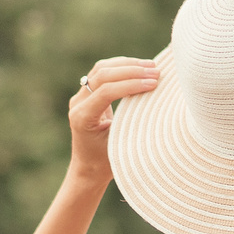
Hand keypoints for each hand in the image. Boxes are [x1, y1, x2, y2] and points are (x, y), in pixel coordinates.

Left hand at [67, 57, 161, 183]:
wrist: (89, 168)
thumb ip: (130, 121)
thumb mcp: (120, 145)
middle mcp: (77, 104)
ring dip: (127, 65)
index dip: (131, 85)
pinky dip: (122, 68)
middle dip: (131, 71)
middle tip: (156, 72)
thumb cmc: (107, 162)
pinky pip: (102, 73)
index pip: (106, 91)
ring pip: (101, 69)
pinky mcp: (87, 93)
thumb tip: (156, 101)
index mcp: (82, 117)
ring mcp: (80, 97)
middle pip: (102, 75)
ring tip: (151, 67)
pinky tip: (140, 69)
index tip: (154, 84)